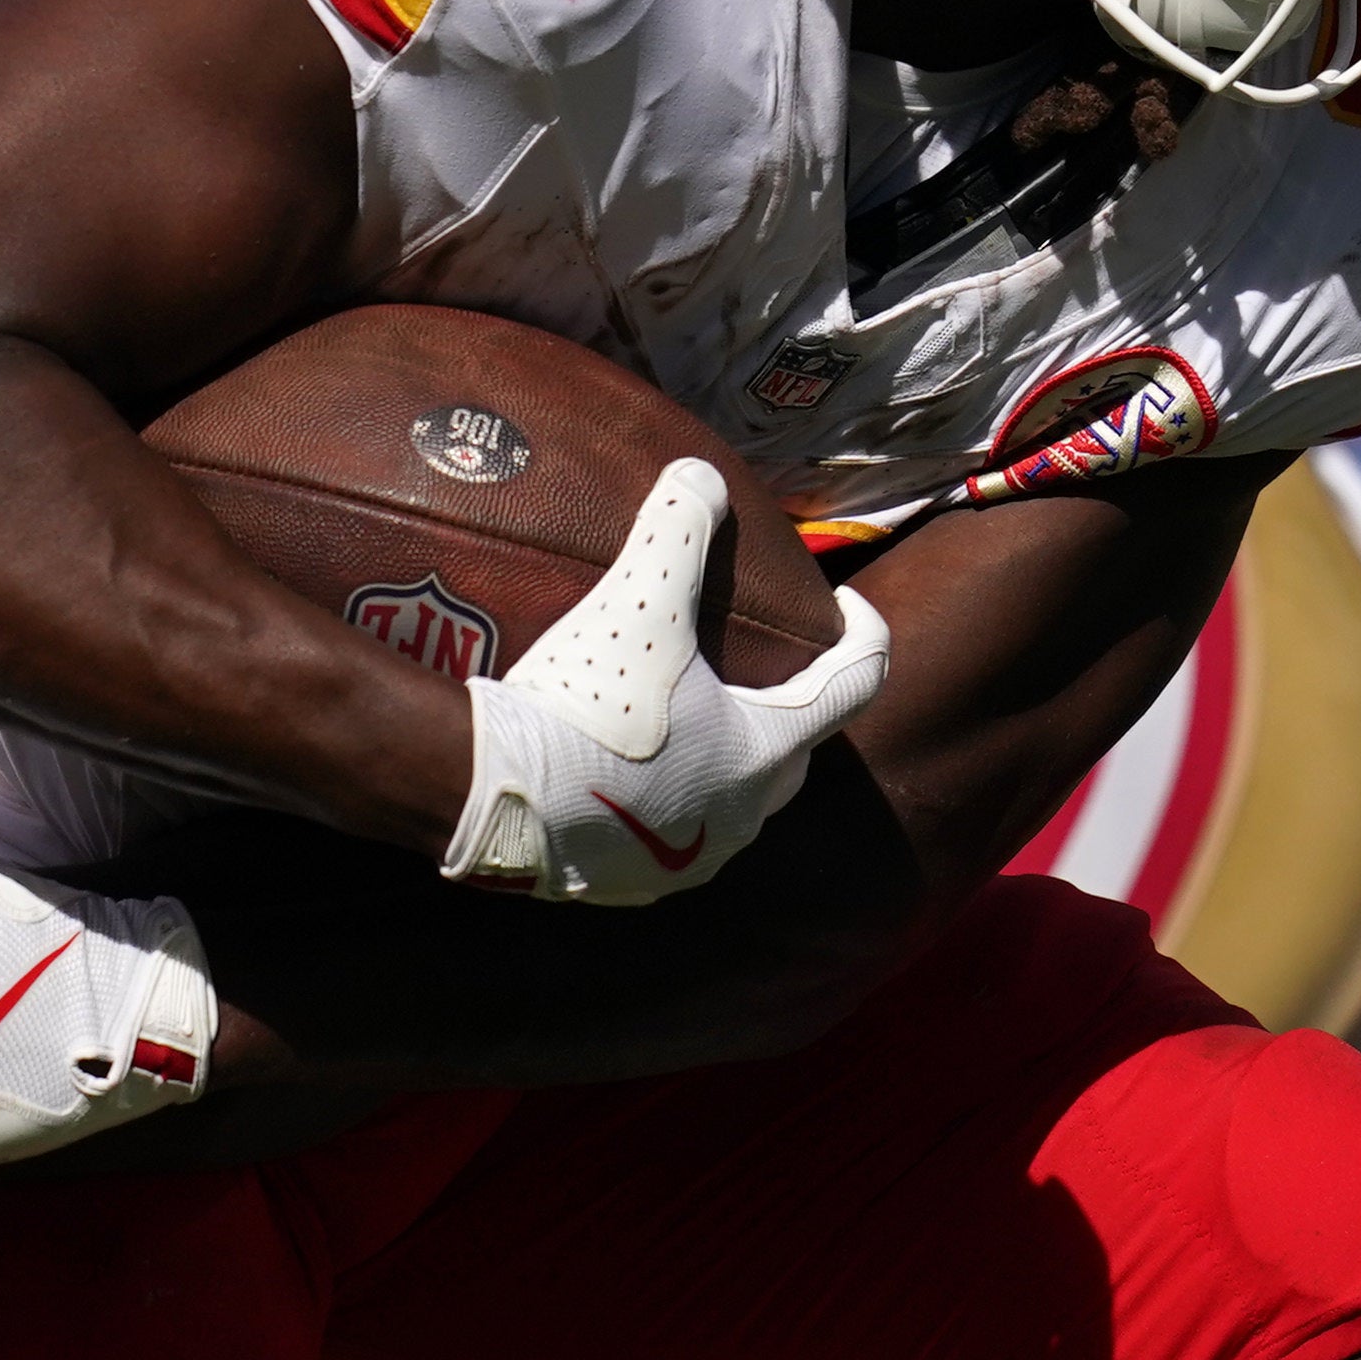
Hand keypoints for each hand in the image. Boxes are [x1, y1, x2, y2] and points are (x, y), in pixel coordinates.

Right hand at [442, 462, 890, 902]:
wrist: (495, 800)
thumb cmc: (586, 704)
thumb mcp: (637, 601)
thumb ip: (677, 529)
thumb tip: (700, 473)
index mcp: (765, 750)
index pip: (855, 685)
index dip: (865, 635)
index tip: (851, 606)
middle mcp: (743, 817)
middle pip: (795, 752)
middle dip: (792, 705)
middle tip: (764, 664)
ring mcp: (690, 858)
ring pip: (734, 802)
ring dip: (725, 759)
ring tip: (691, 716)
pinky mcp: (633, 886)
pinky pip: (670, 833)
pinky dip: (664, 798)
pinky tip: (624, 773)